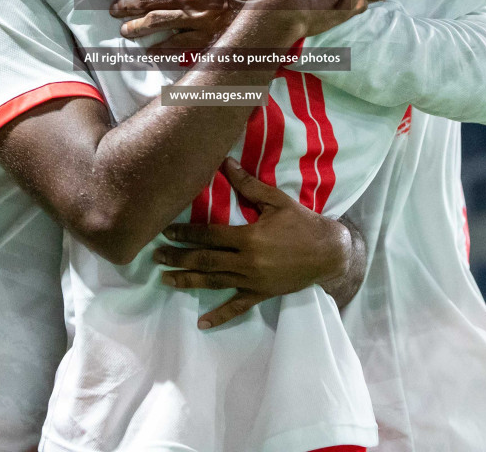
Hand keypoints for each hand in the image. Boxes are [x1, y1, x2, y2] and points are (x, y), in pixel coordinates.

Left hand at [111, 0, 238, 46]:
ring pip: (157, 23)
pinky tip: (149, 51)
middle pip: (148, 0)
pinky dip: (161, 48)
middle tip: (112, 8)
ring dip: (137, 26)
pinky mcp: (206, 37)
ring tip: (123, 30)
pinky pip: (178, 45)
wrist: (278, 2)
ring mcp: (197, 19)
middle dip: (126, 4)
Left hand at [155, 158, 357, 328]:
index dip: (186, 233)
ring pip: (214, 282)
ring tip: (166, 279)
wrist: (329, 253)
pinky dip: (220, 315)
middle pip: (205, 260)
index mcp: (249, 237)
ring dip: (188, 281)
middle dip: (178, 257)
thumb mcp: (277, 201)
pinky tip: (203, 323)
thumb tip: (226, 163)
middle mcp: (247, 261)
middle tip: (156, 256)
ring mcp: (252, 280)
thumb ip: (249, 186)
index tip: (165, 231)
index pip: (209, 235)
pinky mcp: (260, 294)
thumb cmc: (303, 223)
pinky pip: (237, 307)